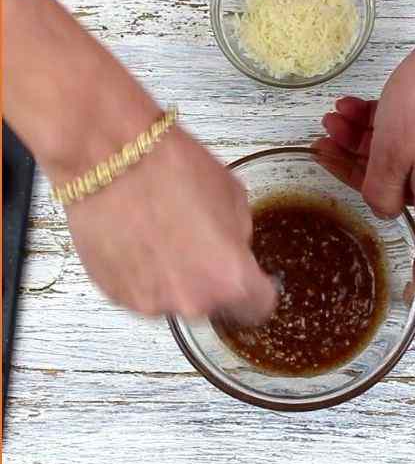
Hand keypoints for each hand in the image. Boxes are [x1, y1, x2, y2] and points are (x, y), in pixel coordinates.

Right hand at [63, 127, 276, 320]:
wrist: (108, 156)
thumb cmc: (168, 170)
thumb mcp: (234, 197)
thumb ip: (240, 236)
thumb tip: (232, 247)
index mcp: (230, 279)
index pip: (258, 307)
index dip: (257, 290)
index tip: (251, 282)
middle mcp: (191, 300)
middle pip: (214, 304)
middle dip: (211, 279)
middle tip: (198, 243)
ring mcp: (149, 302)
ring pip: (175, 297)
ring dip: (175, 277)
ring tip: (163, 236)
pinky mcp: (115, 294)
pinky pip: (141, 291)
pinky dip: (143, 273)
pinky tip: (139, 240)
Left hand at [313, 38, 414, 289]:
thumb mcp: (390, 151)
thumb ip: (379, 190)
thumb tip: (383, 208)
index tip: (408, 295)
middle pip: (401, 194)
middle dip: (357, 172)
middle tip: (324, 148)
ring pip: (399, 161)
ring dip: (363, 143)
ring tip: (333, 120)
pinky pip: (411, 139)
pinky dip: (382, 127)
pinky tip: (355, 108)